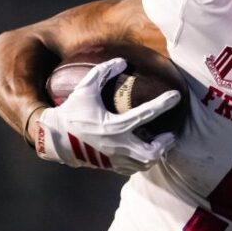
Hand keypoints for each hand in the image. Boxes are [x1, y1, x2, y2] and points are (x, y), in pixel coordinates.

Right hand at [35, 58, 178, 173]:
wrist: (55, 139)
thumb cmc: (72, 112)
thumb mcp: (85, 89)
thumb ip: (102, 72)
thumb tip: (122, 61)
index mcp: (114, 126)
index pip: (146, 114)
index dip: (163, 103)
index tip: (176, 96)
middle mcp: (117, 145)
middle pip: (152, 151)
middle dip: (165, 143)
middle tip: (170, 135)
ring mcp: (115, 158)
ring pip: (145, 163)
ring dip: (156, 154)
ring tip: (161, 144)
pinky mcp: (111, 166)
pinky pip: (134, 168)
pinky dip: (143, 162)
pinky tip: (145, 152)